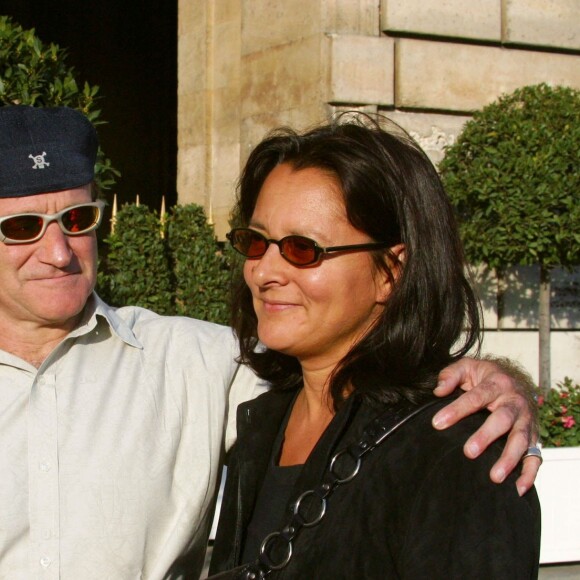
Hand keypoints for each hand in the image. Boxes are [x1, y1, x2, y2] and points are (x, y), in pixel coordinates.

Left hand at [432, 356, 539, 495]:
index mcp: (496, 384)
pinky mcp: (534, 436)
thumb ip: (450, 375)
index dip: (457, 410)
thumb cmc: (485, 376)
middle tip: (469, 452)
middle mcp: (514, 402)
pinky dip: (529, 473)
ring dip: (509, 459)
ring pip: (521, 439)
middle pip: (502, 419)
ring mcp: (526, 420)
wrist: (517, 379)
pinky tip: (518, 488)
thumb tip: (438, 391)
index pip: (475, 397)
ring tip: (495, 476)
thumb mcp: (467, 367)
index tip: (438, 423)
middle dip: (486, 436)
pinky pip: (536, 456)